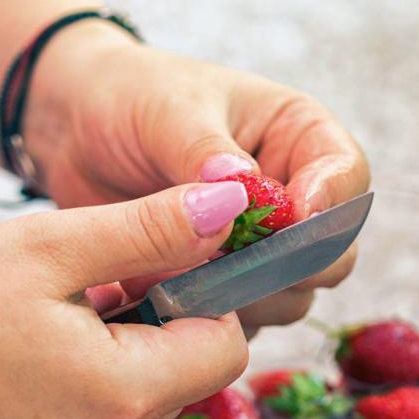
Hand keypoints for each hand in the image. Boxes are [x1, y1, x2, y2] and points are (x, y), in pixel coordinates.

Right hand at [0, 181, 250, 418]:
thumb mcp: (44, 248)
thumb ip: (146, 229)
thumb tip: (229, 205)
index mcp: (123, 392)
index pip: (226, 348)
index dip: (204, 301)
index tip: (155, 272)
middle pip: (180, 383)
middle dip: (152, 334)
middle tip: (82, 296)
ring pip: (130, 416)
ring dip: (110, 371)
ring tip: (38, 336)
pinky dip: (69, 412)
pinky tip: (10, 383)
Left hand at [25, 24, 369, 332]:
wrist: (72, 134)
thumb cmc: (130, 99)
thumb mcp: (168, 111)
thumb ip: (204, 150)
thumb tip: (242, 185)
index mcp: (297, 136)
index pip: (346, 175)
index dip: (329, 203)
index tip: (292, 217)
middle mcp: (291, 198)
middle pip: (331, 252)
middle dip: (292, 265)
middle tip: (240, 263)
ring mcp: (258, 249)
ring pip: (290, 296)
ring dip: (248, 296)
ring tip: (189, 274)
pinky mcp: (221, 285)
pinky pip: (239, 319)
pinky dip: (211, 316)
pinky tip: (164, 294)